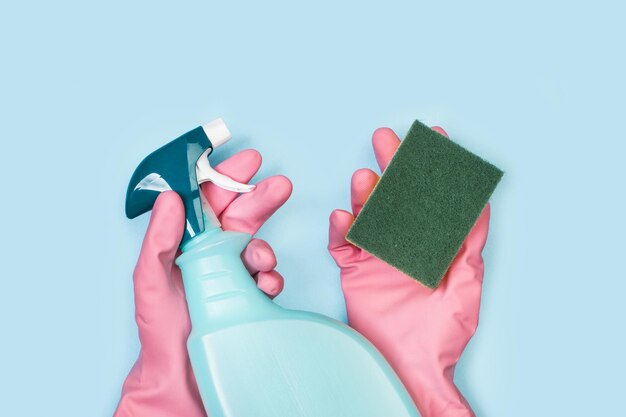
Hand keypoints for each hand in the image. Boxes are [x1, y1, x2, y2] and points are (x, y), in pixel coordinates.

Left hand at [114, 149, 291, 416]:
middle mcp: (211, 252)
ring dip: (265, 247)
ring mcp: (233, 273)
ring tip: (260, 260)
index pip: (207, 200)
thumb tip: (171, 198)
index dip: (227, 178)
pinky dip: (272, 277)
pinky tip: (265, 284)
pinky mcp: (250, 294)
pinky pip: (268, 276)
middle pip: (241, 214)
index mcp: (186, 241)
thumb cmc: (160, 327)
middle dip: (261, 197)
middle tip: (280, 185)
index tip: (247, 161)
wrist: (182, 373)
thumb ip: (159, 238)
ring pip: (258, 244)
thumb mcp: (149, 279)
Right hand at [328, 127, 489, 416]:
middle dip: (393, 167)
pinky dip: (342, 231)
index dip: (434, 168)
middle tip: (385, 139)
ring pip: (369, 215)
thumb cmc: (442, 335)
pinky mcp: (355, 271)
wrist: (409, 368)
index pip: (434, 198)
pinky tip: (343, 217)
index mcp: (435, 244)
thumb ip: (468, 245)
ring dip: (365, 195)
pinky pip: (344, 246)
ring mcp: (378, 255)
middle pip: (398, 197)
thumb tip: (478, 205)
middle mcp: (406, 243)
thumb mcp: (465, 287)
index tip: (435, 139)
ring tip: (363, 177)